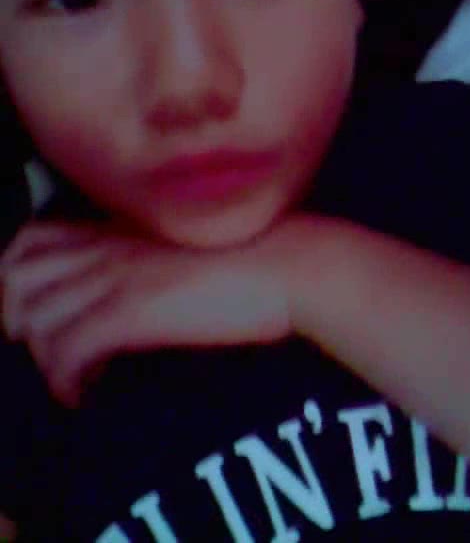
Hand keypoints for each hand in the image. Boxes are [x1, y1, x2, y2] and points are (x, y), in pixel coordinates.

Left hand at [1, 215, 311, 405]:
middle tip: (51, 350)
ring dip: (45, 358)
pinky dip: (66, 381)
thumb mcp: (179, 248)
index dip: (16, 281)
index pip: (27, 243)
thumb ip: (142, 259)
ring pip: (36, 319)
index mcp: (115, 231)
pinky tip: (88, 393)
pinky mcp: (134, 311)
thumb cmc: (247, 259)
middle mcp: (106, 249)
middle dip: (19, 322)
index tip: (38, 315)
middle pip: (17, 281)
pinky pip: (67, 350)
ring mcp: (117, 277)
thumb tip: (122, 292)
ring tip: (75, 377)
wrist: (288, 264)